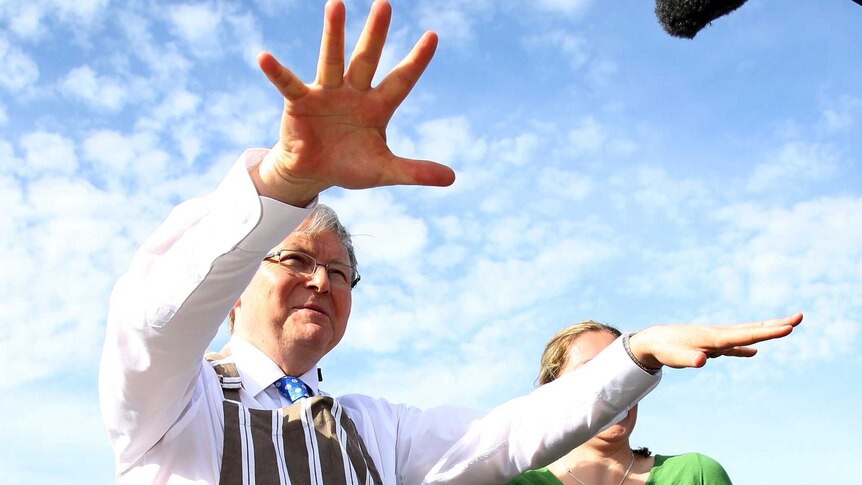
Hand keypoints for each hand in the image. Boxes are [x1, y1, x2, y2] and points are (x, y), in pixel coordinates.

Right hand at [252, 0, 455, 205]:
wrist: (313, 173)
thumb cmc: (350, 165)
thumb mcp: (384, 170)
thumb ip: (414, 171)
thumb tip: (453, 178)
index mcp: (377, 106)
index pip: (402, 80)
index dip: (416, 61)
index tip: (433, 36)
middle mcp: (353, 92)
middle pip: (366, 59)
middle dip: (376, 34)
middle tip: (385, 4)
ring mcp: (325, 93)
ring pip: (331, 60)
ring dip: (333, 35)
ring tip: (336, 5)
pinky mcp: (299, 102)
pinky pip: (288, 83)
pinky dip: (276, 71)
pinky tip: (264, 57)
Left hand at [628, 313, 802, 368]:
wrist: (651, 340)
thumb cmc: (663, 349)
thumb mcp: (675, 357)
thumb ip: (690, 359)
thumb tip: (704, 361)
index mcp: (715, 338)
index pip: (747, 334)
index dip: (769, 332)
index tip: (789, 327)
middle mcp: (719, 335)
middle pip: (752, 329)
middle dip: (776, 325)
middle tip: (800, 318)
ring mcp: (716, 339)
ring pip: (746, 333)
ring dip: (765, 331)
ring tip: (786, 327)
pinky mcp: (710, 345)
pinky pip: (733, 346)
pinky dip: (745, 347)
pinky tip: (754, 351)